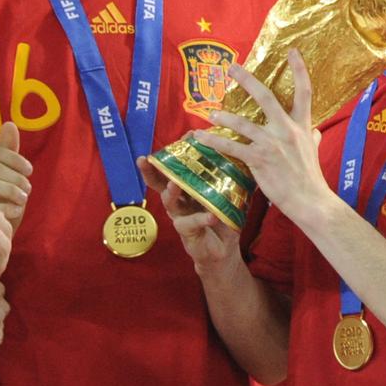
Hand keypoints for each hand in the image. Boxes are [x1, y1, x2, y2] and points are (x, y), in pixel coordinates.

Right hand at [0, 122, 31, 226]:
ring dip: (12, 190)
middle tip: (28, 189)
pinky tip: (16, 211)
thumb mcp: (1, 175)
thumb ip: (6, 151)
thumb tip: (9, 124)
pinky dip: (7, 207)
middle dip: (15, 177)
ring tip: (23, 200)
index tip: (29, 170)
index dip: (15, 159)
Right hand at [138, 157, 241, 276]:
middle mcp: (179, 201)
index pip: (176, 168)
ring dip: (172, 192)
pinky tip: (211, 216)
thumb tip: (240, 153)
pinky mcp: (187, 233)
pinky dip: (202, 218)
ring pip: (170, 202)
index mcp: (186, 188)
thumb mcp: (224, 196)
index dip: (178, 153)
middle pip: (160, 183)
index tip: (184, 136)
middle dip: (151, 171)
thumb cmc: (221, 218)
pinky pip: (192, 223)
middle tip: (146, 159)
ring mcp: (180, 217)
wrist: (223, 250)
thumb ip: (227, 179)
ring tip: (175, 184)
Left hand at [196, 50, 328, 219]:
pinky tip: (200, 137)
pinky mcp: (259, 159)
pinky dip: (213, 142)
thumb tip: (316, 130)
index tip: (292, 51)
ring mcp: (272, 143)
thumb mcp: (315, 151)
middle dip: (247, 80)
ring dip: (223, 117)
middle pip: (266, 97)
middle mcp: (287, 129)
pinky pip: (231, 147)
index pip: (304, 92)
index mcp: (302, 125)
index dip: (299, 70)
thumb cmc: (311, 177)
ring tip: (210, 113)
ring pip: (243, 123)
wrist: (310, 200)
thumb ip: (313, 136)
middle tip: (232, 68)